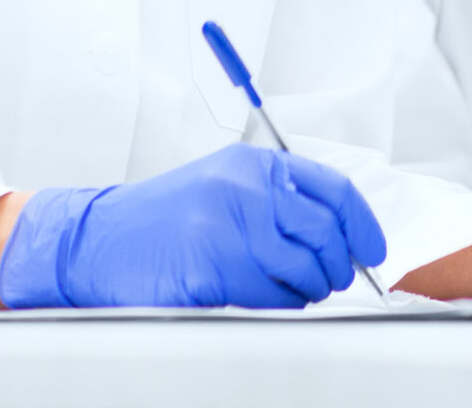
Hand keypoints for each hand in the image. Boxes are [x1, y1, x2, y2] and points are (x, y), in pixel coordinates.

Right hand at [0, 144, 385, 308]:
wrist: (98, 240)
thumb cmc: (163, 218)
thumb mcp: (224, 184)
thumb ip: (278, 199)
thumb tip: (339, 233)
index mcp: (253, 166)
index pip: (334, 191)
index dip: (362, 226)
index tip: (373, 252)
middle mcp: (244, 191)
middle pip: (325, 236)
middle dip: (336, 267)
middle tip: (330, 280)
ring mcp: (227, 231)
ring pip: (303, 273)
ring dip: (305, 291)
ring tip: (286, 289)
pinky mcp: (212, 272)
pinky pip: (270, 300)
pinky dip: (276, 306)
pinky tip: (259, 298)